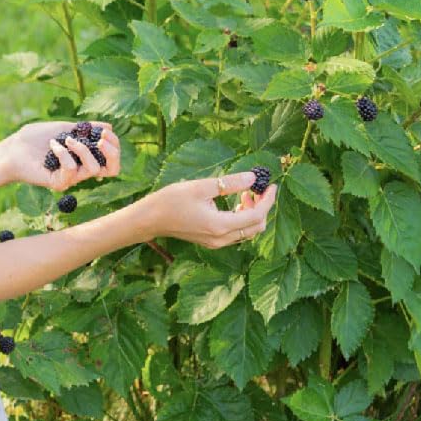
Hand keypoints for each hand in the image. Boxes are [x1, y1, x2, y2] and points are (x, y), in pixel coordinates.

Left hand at [0, 120, 119, 190]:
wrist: (12, 148)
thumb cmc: (34, 138)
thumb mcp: (64, 128)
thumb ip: (85, 129)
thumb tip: (108, 126)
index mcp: (83, 158)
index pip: (111, 160)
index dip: (115, 146)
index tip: (106, 131)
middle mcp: (80, 170)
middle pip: (112, 170)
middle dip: (112, 151)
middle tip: (100, 137)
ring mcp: (70, 178)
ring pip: (94, 168)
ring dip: (82, 148)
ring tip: (66, 139)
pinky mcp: (59, 183)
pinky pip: (72, 169)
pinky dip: (63, 153)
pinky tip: (52, 145)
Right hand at [141, 171, 277, 248]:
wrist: (149, 219)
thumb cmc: (170, 201)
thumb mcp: (201, 187)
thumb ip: (229, 183)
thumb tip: (253, 178)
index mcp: (220, 225)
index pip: (256, 216)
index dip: (268, 200)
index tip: (271, 185)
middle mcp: (220, 239)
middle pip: (256, 228)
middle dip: (262, 208)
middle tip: (258, 189)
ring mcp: (215, 243)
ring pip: (247, 232)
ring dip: (252, 214)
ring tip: (245, 194)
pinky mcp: (210, 241)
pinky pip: (236, 234)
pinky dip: (242, 220)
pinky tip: (235, 205)